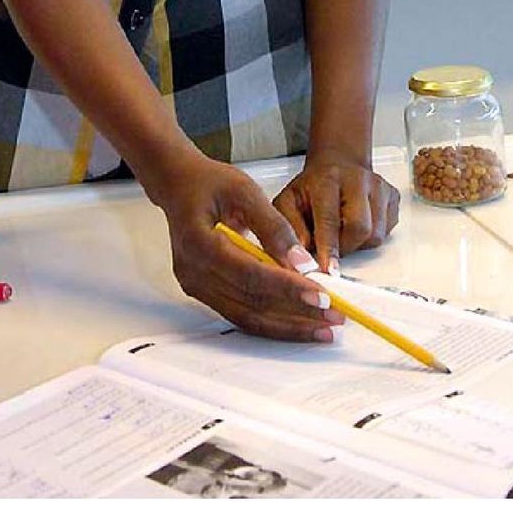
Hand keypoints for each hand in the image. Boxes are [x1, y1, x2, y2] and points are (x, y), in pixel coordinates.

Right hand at [149, 149, 345, 343]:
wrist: (178, 186)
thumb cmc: (209, 183)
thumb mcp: (245, 192)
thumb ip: (275, 227)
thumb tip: (303, 263)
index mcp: (199, 243)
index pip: (250, 275)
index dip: (287, 289)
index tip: (322, 296)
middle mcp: (194, 272)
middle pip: (250, 304)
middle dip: (296, 314)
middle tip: (334, 317)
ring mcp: (197, 287)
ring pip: (247, 318)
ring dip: (288, 326)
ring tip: (324, 328)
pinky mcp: (205, 293)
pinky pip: (241, 315)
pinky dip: (273, 322)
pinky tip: (300, 323)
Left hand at [274, 152, 399, 270]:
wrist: (337, 166)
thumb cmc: (312, 188)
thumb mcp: (289, 202)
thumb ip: (290, 228)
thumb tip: (301, 255)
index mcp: (328, 179)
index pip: (330, 219)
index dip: (329, 248)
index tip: (328, 269)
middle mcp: (359, 180)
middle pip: (361, 229)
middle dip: (345, 248)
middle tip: (331, 247)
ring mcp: (380, 188)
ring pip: (376, 235)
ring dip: (357, 244)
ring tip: (342, 231)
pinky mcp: (393, 197)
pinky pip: (387, 232)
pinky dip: (370, 237)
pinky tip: (356, 225)